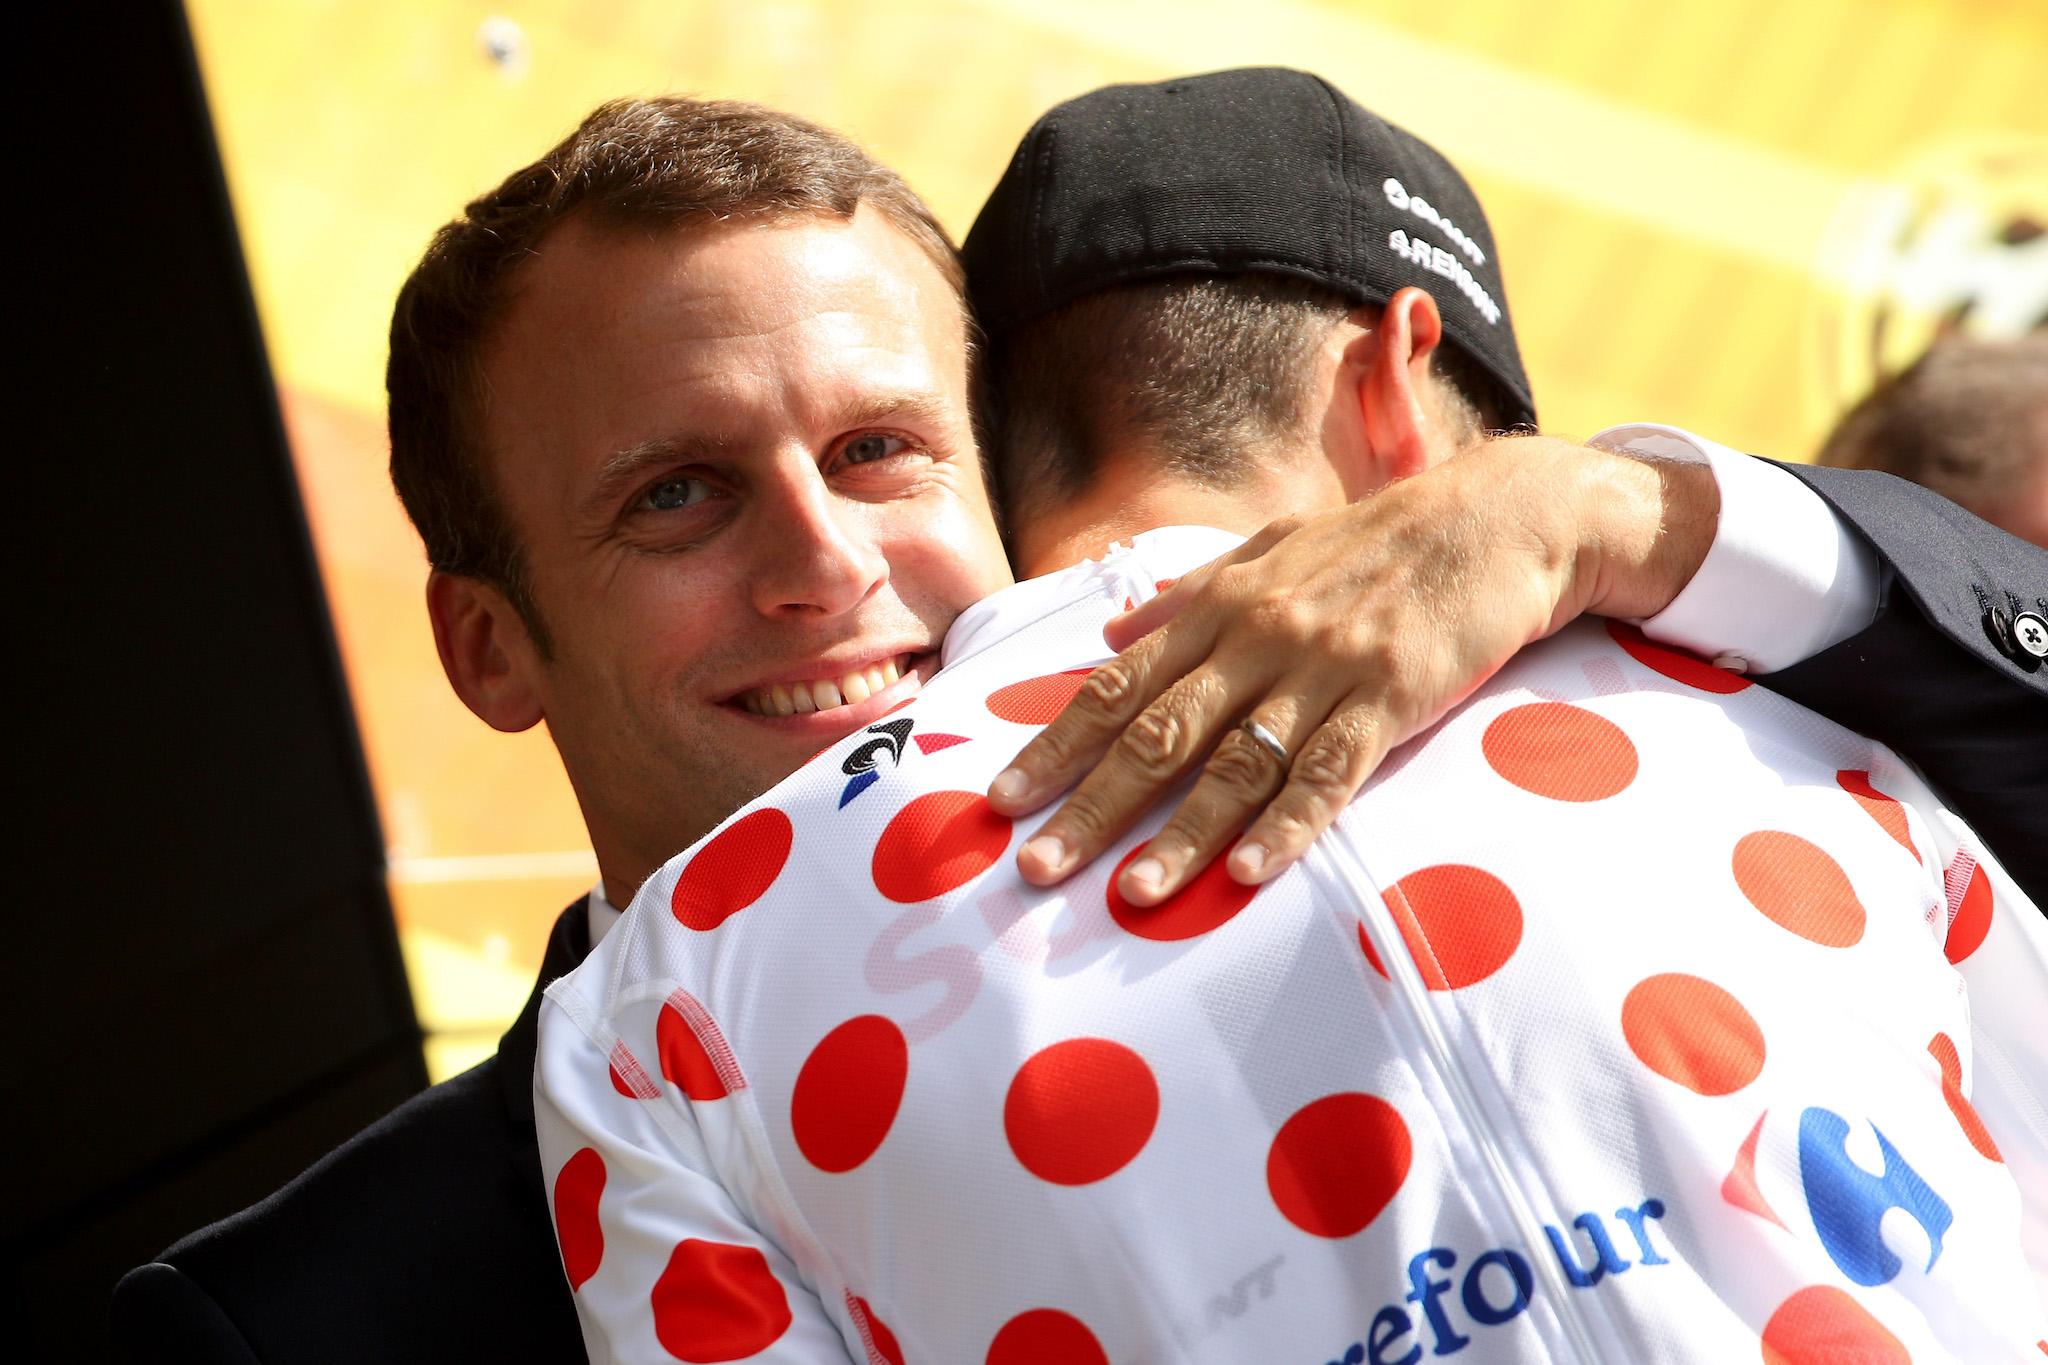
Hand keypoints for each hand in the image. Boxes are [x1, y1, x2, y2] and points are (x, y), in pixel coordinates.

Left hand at [986, 435, 1718, 902]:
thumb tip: (1109, 632)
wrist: (1494, 517)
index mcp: (1220, 605)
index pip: (1118, 686)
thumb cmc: (1376, 542)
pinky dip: (1288, 827)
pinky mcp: (1388, 696)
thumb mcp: (1271, 551)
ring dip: (1181, 835)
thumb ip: (1187, 595)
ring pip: (1236, 764)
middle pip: (1159, 733)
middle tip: (1037, 868)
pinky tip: (1249, 875)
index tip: (1001, 797)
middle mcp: (1257, 636)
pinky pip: (1329, 773)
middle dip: (1091, 804)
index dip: (1056, 744)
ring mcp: (1322, 667)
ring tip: (1132, 895)